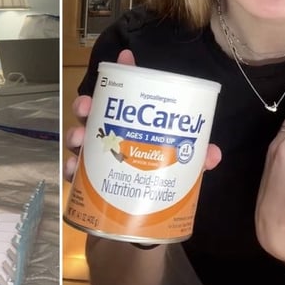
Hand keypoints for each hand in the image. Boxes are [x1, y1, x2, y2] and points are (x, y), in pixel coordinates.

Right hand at [63, 49, 221, 181]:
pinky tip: (74, 167)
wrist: (140, 226)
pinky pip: (74, 173)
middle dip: (86, 105)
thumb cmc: (157, 188)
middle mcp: (109, 138)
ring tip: (79, 139)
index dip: (125, 74)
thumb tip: (213, 152)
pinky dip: (72, 168)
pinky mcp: (86, 185)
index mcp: (131, 128)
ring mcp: (94, 160)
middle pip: (93, 114)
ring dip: (76, 135)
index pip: (127, 96)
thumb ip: (195, 160)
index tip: (125, 58)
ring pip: (79, 139)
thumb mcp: (179, 170)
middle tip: (87, 106)